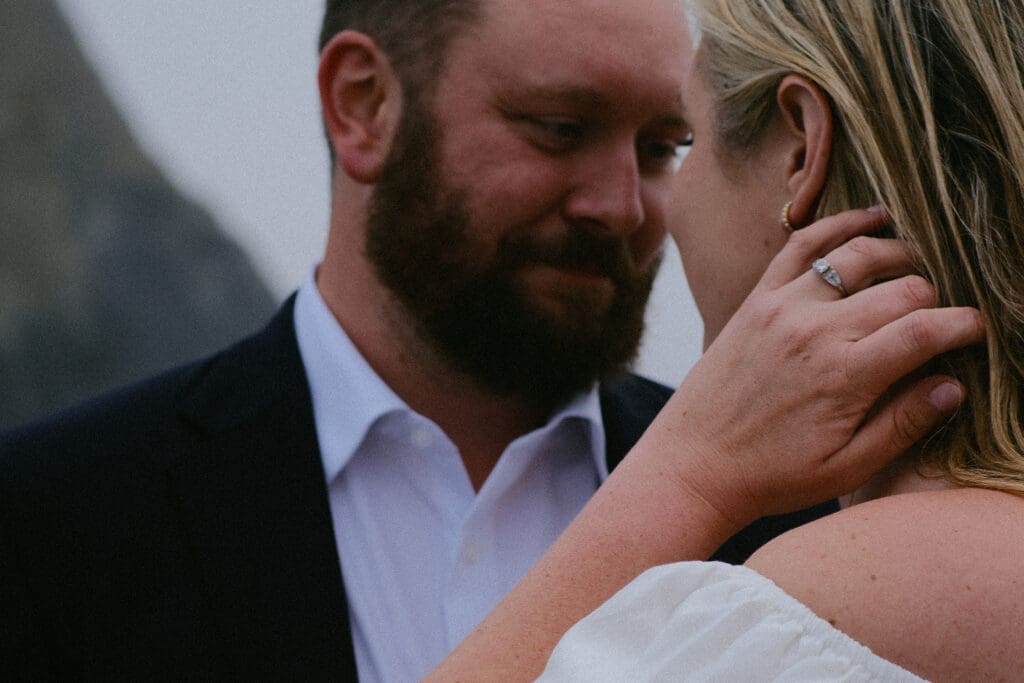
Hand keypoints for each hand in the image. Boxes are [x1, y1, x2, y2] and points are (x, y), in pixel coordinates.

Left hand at [648, 206, 983, 527]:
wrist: (693, 463)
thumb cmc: (771, 475)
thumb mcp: (846, 468)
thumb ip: (903, 424)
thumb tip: (954, 385)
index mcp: (844, 376)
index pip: (926, 330)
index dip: (964, 325)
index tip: (978, 331)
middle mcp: (815, 331)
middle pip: (901, 288)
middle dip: (935, 296)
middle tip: (942, 313)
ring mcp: (782, 307)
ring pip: (856, 255)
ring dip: (897, 254)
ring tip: (918, 266)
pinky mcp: (757, 299)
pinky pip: (800, 245)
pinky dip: (837, 225)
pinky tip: (871, 218)